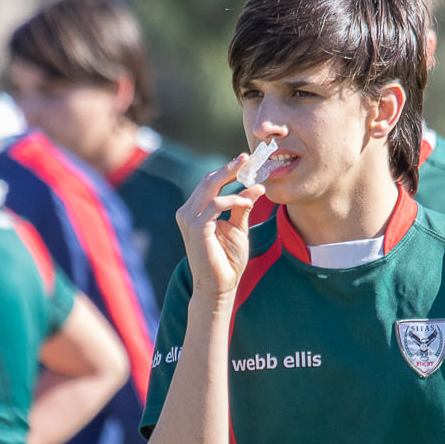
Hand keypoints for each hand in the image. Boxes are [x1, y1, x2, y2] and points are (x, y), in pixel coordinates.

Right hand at [175, 156, 265, 301]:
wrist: (219, 286)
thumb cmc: (227, 260)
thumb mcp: (239, 227)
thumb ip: (243, 205)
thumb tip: (257, 186)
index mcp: (194, 211)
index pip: (210, 183)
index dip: (227, 170)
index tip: (246, 160)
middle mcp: (187, 212)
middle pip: (208, 180)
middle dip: (229, 167)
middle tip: (248, 157)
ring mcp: (189, 219)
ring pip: (209, 187)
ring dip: (231, 178)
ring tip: (251, 175)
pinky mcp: (196, 228)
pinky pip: (216, 205)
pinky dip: (233, 200)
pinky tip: (248, 203)